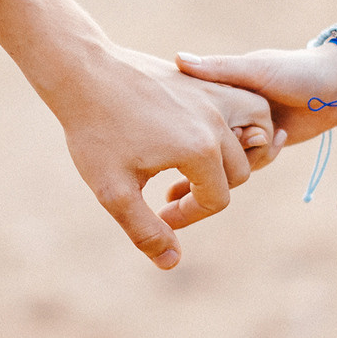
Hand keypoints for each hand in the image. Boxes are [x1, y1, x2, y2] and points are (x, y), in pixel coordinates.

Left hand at [44, 43, 281, 268]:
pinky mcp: (209, 81)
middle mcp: (217, 121)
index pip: (217, 200)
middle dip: (210, 190)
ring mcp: (216, 96)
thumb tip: (172, 263)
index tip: (159, 214)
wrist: (82, 74)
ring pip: (254, 136)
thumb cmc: (93, 132)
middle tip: (172, 193)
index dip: (188, 216)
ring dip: (234, 156)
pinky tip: (197, 137)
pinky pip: (244, 107)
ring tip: (197, 167)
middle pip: (239, 173)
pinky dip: (236, 126)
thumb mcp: (112, 190)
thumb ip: (144, 230)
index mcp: (199, 151)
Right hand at [160, 46, 336, 208]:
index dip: (202, 130)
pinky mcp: (263, 144)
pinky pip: (250, 162)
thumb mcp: (256, 69)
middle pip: (207, 144)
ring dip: (245, 156)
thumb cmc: (297, 69)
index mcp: (216, 91)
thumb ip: (219, 68)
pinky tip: (280, 136)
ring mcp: (245, 130)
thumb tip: (178, 59)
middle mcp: (226, 112)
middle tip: (249, 139)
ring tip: (266, 138)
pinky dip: (263, 156)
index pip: (193, 120)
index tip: (224, 128)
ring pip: (227, 158)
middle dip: (218, 152)